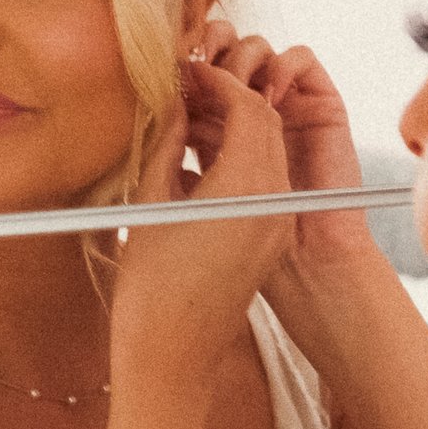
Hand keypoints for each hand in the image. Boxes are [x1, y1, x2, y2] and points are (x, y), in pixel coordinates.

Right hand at [108, 53, 295, 388]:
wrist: (174, 355)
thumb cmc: (151, 286)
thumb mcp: (153, 201)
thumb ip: (168, 143)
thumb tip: (175, 105)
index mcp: (247, 185)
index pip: (248, 107)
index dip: (218, 84)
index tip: (188, 73)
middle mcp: (273, 201)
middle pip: (266, 126)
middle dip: (232, 100)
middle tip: (190, 89)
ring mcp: (276, 223)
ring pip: (269, 154)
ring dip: (238, 130)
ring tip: (192, 121)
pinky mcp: (269, 242)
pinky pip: (265, 184)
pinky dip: (242, 161)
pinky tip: (203, 160)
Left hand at [195, 19, 382, 293]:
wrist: (305, 266)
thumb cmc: (246, 241)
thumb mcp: (193, 189)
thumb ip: (176, 145)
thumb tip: (167, 94)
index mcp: (213, 131)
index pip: (196, 80)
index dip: (183, 70)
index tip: (170, 74)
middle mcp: (249, 113)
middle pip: (227, 53)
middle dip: (209, 49)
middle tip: (195, 63)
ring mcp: (287, 104)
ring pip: (261, 50)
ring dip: (242, 56)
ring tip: (231, 84)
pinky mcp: (322, 104)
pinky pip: (302, 59)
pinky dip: (282, 63)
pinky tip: (266, 94)